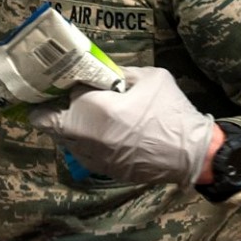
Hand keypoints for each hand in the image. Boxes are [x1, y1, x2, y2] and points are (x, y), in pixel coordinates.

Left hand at [29, 66, 219, 185]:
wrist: (191, 153)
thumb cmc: (170, 111)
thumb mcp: (150, 78)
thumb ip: (120, 73)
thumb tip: (104, 70)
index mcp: (96, 109)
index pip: (68, 93)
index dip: (71, 85)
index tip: (74, 81)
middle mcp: (87, 136)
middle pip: (50, 122)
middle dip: (51, 110)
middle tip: (56, 99)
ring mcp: (93, 157)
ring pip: (63, 141)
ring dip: (65, 127)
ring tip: (76, 115)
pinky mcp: (103, 170)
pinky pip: (81, 154)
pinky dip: (82, 143)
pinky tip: (95, 134)